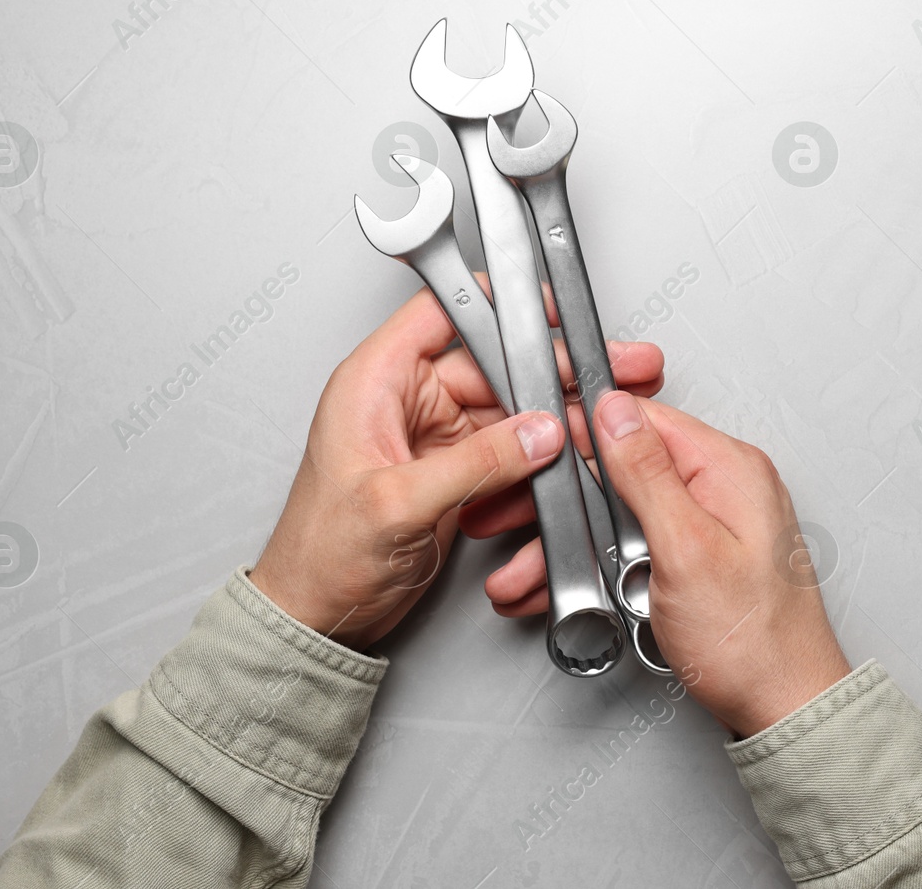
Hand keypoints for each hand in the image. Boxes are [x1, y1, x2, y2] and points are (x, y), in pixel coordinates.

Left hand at [250, 287, 663, 649]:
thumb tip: (538, 432)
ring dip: (556, 422)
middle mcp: (409, 400)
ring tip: (595, 434)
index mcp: (376, 381)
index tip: (551, 310)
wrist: (317, 617)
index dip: (500, 303)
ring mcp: (436, 437)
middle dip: (554, 372)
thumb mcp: (396, 503)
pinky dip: (540, 464)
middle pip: (496, 363)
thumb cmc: (320, 555)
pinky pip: (512, 453)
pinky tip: (564, 472)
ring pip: (513, 410)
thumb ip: (475, 463)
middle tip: (605, 377)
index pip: (443, 311)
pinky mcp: (457, 472)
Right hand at [486, 393, 849, 736]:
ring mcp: (711, 523)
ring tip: (528, 576)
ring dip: (571, 546)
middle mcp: (723, 487)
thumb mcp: (686, 548)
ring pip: (621, 515)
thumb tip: (615, 411)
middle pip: (623, 470)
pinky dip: (600, 568)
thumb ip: (646, 473)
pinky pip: (637, 547)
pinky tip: (568, 590)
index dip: (583, 433)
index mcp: (729, 468)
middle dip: (564, 505)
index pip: (642, 420)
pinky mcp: (699, 558)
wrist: (785, 708)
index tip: (537, 455)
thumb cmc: (752, 641)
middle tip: (516, 525)